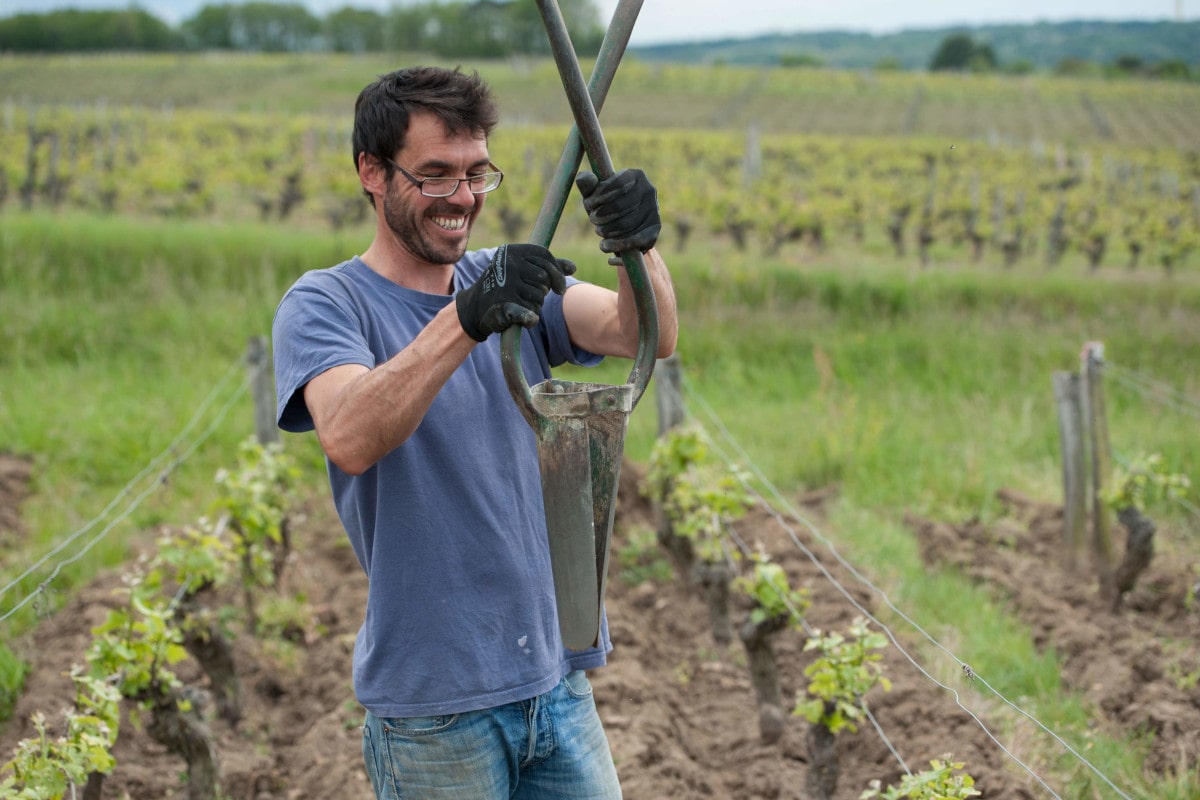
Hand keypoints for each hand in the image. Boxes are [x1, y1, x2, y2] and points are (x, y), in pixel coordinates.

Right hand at [455, 244, 576, 341]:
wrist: (474, 306)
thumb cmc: (504, 285)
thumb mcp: (521, 269)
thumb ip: (547, 266)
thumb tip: (573, 267)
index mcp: (512, 251)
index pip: (546, 257)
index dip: (557, 273)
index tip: (559, 288)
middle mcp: (508, 265)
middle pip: (545, 278)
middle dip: (543, 291)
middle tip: (530, 296)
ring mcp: (506, 284)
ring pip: (539, 297)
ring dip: (535, 305)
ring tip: (520, 304)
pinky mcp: (504, 305)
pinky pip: (531, 314)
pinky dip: (530, 319)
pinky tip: (526, 319)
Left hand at [576, 169, 660, 253]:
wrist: (626, 227)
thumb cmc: (607, 205)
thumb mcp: (595, 195)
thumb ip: (587, 185)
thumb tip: (586, 178)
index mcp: (635, 175)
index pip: (615, 184)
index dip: (598, 196)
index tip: (589, 205)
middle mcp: (649, 190)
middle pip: (619, 206)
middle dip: (600, 215)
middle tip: (593, 219)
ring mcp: (655, 209)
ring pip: (625, 224)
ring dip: (606, 230)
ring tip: (600, 231)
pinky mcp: (655, 228)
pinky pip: (633, 239)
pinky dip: (616, 244)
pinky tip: (605, 245)